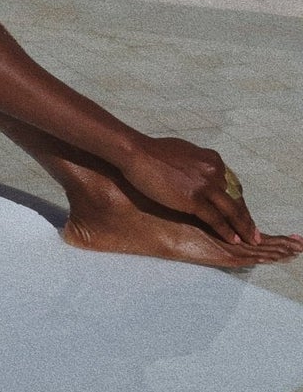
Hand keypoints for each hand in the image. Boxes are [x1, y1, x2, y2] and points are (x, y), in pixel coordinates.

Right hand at [120, 134, 261, 245]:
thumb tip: (199, 173)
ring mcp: (205, 186)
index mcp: (213, 160)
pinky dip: (227, 231)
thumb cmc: (154, 152)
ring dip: (243, 227)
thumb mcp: (185, 153)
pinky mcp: (194, 199)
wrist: (137, 153)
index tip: (242, 212)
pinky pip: (216, 219)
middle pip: (236, 198)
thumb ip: (198, 165)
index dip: (239, 201)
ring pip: (231, 210)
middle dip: (246, 217)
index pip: (232, 185)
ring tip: (251, 240)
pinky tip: (233, 240)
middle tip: (254, 231)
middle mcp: (214, 171)